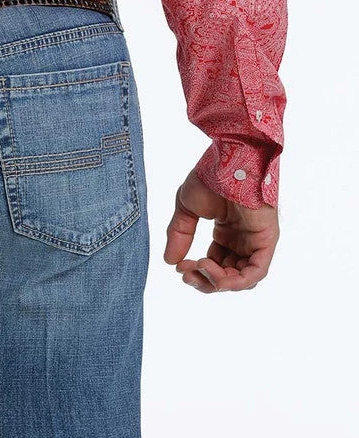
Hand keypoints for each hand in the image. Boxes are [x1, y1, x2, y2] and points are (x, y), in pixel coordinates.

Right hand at [164, 170, 279, 292]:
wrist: (230, 155)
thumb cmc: (212, 174)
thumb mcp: (187, 209)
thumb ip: (180, 235)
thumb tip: (170, 262)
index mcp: (228, 232)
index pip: (215, 265)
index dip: (196, 272)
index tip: (179, 267)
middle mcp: (244, 239)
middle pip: (227, 277)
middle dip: (204, 281)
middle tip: (186, 273)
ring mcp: (256, 239)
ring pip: (241, 279)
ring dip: (216, 282)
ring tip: (198, 268)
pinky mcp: (267, 238)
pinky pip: (256, 272)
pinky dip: (234, 281)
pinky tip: (212, 270)